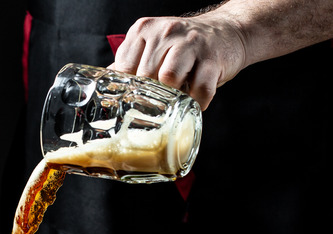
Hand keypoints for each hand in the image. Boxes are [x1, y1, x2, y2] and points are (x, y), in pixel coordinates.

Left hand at [110, 13, 247, 110]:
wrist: (226, 32)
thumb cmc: (183, 46)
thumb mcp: (153, 46)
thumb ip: (131, 63)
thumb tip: (106, 86)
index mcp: (145, 29)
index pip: (125, 67)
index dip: (129, 88)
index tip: (135, 100)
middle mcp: (166, 32)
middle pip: (146, 75)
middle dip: (151, 94)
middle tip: (158, 103)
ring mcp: (191, 44)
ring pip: (170, 78)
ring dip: (172, 97)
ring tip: (176, 100)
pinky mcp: (213, 60)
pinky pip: (200, 90)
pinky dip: (196, 102)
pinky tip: (194, 102)